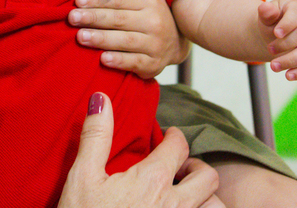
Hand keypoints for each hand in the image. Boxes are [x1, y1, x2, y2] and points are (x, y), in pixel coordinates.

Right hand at [59, 92, 220, 207]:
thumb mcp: (82, 177)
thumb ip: (96, 136)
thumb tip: (101, 99)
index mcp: (151, 181)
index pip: (178, 146)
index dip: (174, 136)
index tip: (168, 136)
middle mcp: (173, 204)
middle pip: (208, 176)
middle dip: (197, 166)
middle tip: (179, 167)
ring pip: (214, 206)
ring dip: (205, 197)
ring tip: (185, 195)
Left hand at [69, 0, 188, 78]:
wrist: (176, 43)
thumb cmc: (151, 13)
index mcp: (149, 1)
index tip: (78, 0)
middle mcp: (154, 22)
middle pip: (119, 19)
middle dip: (94, 17)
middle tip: (73, 17)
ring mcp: (155, 44)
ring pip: (125, 41)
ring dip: (101, 39)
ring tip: (81, 36)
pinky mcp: (153, 64)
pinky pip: (134, 62)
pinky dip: (119, 61)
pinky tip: (103, 59)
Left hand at [258, 0, 296, 80]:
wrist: (277, 33)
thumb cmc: (273, 21)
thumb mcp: (267, 15)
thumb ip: (266, 12)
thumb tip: (265, 7)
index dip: (287, 24)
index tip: (276, 33)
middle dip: (285, 44)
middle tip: (269, 50)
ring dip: (291, 60)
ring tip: (274, 66)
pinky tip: (287, 76)